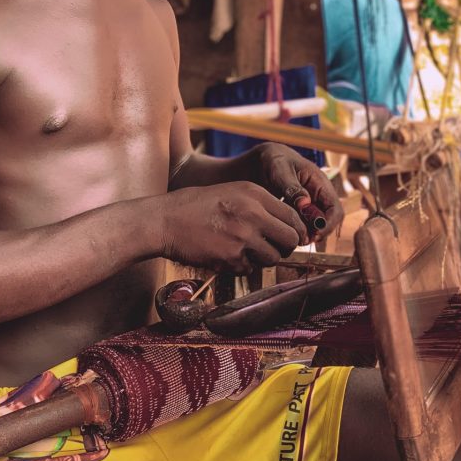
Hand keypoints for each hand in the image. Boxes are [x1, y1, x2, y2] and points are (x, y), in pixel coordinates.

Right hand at [153, 182, 308, 273]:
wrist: (165, 220)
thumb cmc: (196, 206)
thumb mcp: (232, 192)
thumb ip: (260, 205)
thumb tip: (288, 225)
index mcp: (254, 194)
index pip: (293, 217)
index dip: (296, 231)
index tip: (291, 238)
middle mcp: (253, 213)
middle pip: (290, 240)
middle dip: (285, 247)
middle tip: (274, 248)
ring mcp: (242, 237)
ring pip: (273, 258)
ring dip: (262, 258)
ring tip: (243, 249)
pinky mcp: (231, 257)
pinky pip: (249, 268)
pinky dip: (241, 266)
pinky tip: (225, 253)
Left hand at [250, 143, 342, 241]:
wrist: (263, 159)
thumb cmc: (274, 159)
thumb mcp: (280, 170)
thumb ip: (292, 187)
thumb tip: (305, 204)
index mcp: (320, 183)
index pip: (335, 209)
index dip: (328, 225)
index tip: (314, 235)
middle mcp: (319, 196)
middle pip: (327, 222)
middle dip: (316, 233)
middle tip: (299, 240)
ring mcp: (310, 204)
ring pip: (315, 226)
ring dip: (306, 234)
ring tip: (290, 237)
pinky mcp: (299, 211)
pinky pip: (303, 225)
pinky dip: (297, 231)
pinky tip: (284, 232)